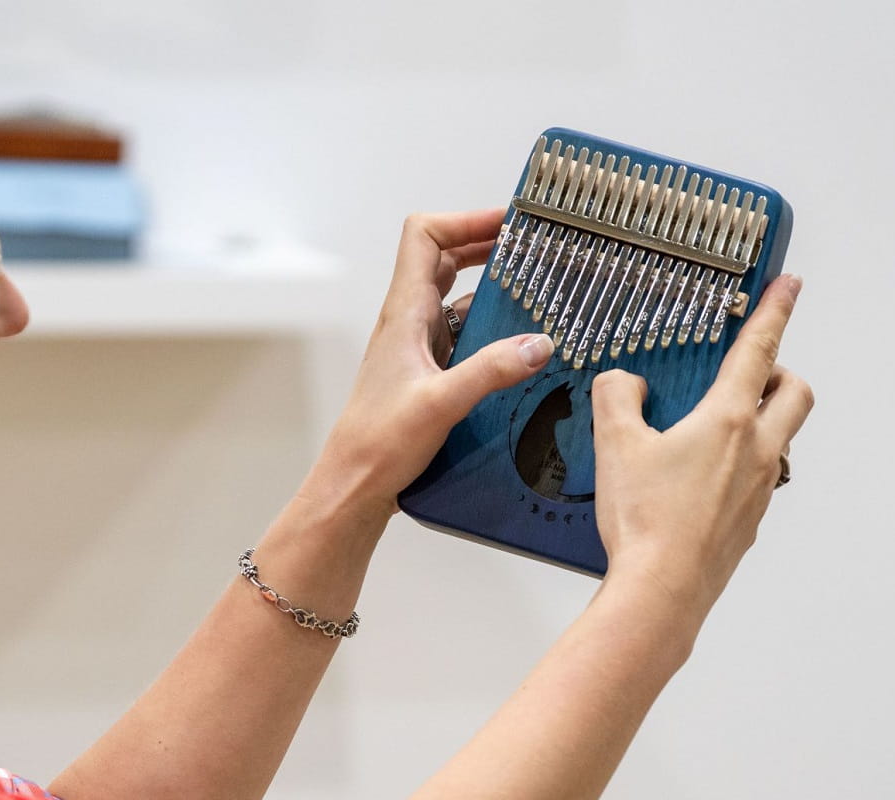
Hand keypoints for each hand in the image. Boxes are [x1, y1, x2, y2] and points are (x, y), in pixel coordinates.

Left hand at [323, 209, 555, 508]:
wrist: (353, 484)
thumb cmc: (379, 444)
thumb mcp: (442, 404)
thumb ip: (492, 370)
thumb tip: (541, 342)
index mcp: (403, 314)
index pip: (424, 237)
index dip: (463, 219)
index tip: (508, 223)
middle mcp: (408, 322)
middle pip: (445, 259)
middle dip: (487, 245)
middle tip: (534, 248)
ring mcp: (417, 347)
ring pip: (455, 297)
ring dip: (492, 287)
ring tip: (537, 288)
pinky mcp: (427, 373)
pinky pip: (461, 334)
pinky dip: (489, 327)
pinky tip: (520, 343)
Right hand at [592, 274, 811, 612]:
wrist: (662, 591)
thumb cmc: (646, 523)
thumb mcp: (615, 446)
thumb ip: (617, 398)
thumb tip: (623, 383)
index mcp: (728, 422)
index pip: (759, 351)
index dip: (775, 312)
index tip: (788, 286)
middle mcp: (757, 452)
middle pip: (796, 393)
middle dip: (780, 372)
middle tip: (749, 371)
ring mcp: (759, 490)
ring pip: (779, 438)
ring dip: (758, 421)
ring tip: (708, 430)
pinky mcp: (749, 522)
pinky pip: (756, 478)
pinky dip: (737, 465)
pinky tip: (694, 480)